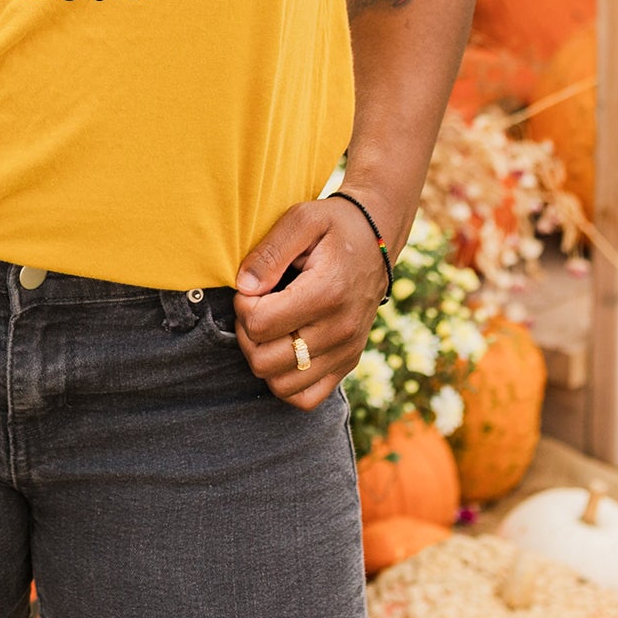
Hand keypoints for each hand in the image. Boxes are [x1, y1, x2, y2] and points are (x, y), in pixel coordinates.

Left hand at [232, 197, 387, 411]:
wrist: (374, 240)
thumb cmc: (333, 226)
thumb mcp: (301, 219)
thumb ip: (269, 252)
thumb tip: (244, 287)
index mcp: (326, 293)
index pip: (260, 324)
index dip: (242, 305)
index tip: (251, 286)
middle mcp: (340, 331)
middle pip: (264, 360)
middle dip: (247, 332)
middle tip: (255, 306)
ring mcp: (345, 352)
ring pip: (281, 385)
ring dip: (262, 357)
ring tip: (267, 326)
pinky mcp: (347, 364)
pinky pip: (306, 398)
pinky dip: (285, 381)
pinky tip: (281, 349)